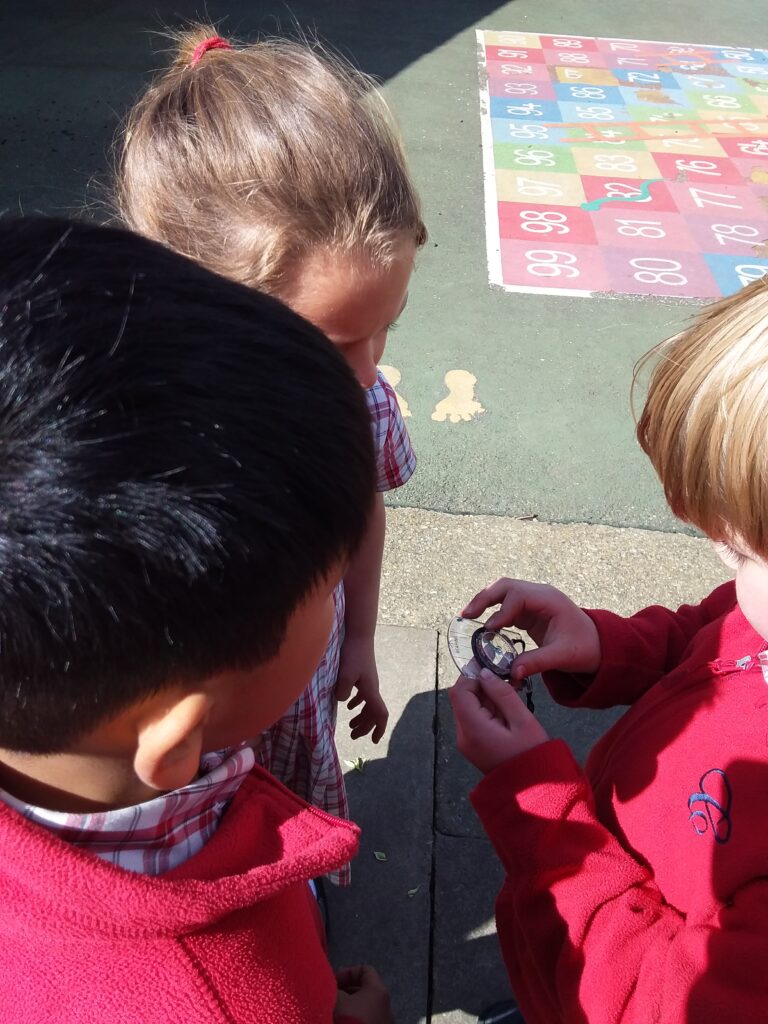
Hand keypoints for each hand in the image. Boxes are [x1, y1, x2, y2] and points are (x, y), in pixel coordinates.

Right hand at [335, 965, 392, 1023]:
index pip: (365, 970)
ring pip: (365, 1006)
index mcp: (378, 990)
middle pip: (365, 989)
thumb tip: (329, 986)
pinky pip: (366, 1019)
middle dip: (346, 990)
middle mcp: (386, 1005)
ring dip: (349, 1006)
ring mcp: (384, 1021)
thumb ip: (333, 988)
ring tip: (334, 1011)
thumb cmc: (349, 1020)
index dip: (347, 972)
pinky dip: (355, 1018)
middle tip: (331, 995)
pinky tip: (341, 1022)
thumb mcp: (336, 1000)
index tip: (332, 981)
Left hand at [336, 637, 388, 742]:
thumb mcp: (345, 674)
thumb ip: (342, 690)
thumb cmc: (353, 654)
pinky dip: (358, 703)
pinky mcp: (363, 675)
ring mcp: (369, 682)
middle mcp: (372, 688)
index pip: (380, 714)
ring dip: (361, 717)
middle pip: (373, 713)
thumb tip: (341, 702)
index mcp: (370, 691)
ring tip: (351, 725)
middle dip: (365, 727)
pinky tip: (348, 706)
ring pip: (369, 705)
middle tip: (353, 736)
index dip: (379, 729)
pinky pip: (364, 695)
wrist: (359, 635)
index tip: (374, 741)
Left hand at [449, 670, 549, 773]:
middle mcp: (463, 736)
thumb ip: (502, 694)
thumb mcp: (522, 720)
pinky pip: (473, 721)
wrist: (534, 790)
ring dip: (485, 699)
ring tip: (510, 701)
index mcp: (473, 728)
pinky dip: (486, 711)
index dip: (472, 675)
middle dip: (480, 687)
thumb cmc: (532, 754)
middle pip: (461, 699)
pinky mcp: (473, 747)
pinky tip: (506, 714)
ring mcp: (466, 743)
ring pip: (467, 708)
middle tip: (506, 683)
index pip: (459, 691)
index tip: (493, 669)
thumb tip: (484, 673)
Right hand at [462, 578, 600, 681]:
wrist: (599, 646)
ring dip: (485, 601)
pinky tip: (482, 624)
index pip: (518, 596)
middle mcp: (540, 594)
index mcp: (550, 600)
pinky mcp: (529, 610)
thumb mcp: (563, 657)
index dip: (502, 611)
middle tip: (467, 614)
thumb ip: (537, 663)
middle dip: (485, 598)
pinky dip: (492, 612)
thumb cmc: (585, 648)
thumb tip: (512, 673)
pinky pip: (506, 605)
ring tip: (467, 616)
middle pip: (506, 586)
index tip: (490, 629)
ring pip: (503, 592)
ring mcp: (533, 600)